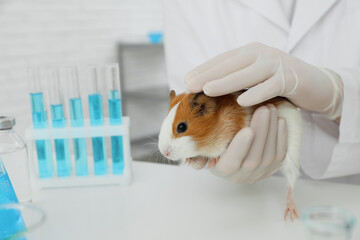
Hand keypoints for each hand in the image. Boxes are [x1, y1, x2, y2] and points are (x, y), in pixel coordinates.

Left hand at [185, 42, 342, 119]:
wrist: (315, 83)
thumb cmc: (278, 82)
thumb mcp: (254, 77)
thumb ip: (235, 78)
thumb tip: (207, 88)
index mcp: (249, 52)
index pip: (223, 60)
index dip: (204, 69)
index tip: (186, 80)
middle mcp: (261, 54)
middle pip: (231, 64)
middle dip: (209, 74)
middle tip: (190, 85)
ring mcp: (276, 64)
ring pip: (248, 73)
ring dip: (226, 82)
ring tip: (208, 90)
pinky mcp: (290, 78)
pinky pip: (271, 86)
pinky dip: (257, 93)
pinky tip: (242, 102)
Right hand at [190, 105, 286, 182]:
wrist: (233, 152)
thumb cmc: (215, 140)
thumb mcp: (204, 144)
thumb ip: (197, 142)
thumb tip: (183, 141)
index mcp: (222, 170)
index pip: (231, 163)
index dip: (240, 148)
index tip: (246, 130)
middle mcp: (241, 175)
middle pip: (254, 158)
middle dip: (261, 131)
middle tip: (263, 108)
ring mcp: (259, 173)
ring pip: (269, 155)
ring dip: (271, 130)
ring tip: (270, 108)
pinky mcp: (273, 168)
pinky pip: (280, 154)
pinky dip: (281, 137)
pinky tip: (279, 120)